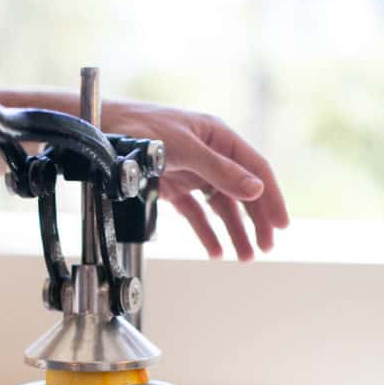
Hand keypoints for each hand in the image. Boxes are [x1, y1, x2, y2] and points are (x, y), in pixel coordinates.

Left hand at [111, 102, 288, 259]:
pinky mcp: (173, 187)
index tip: (281, 224)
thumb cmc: (142, 128)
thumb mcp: (185, 149)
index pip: (255, 169)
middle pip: (241, 191)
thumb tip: (255, 189)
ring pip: (220, 206)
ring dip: (234, 231)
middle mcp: (209, 154)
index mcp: (218, 136)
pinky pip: (196, 213)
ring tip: (245, 256)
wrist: (102, 130)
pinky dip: (207, 232)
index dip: (271, 197)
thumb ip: (220, 170)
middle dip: (255, 221)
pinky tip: (216, 251)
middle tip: (265, 247)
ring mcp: (191, 171)